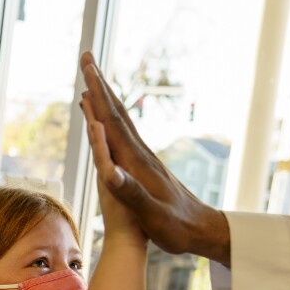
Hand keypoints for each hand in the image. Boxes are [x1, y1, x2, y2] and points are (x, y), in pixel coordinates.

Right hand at [79, 51, 230, 265]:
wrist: (204, 231)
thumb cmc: (178, 228)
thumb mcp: (154, 215)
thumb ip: (132, 194)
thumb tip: (109, 172)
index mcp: (138, 163)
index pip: (113, 122)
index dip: (98, 95)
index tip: (86, 69)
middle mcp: (141, 155)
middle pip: (117, 113)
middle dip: (100, 85)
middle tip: (87, 58)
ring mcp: (145, 160)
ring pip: (121, 122)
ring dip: (105, 100)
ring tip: (92, 84)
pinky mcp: (147, 168)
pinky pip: (124, 137)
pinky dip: (112, 122)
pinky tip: (109, 123)